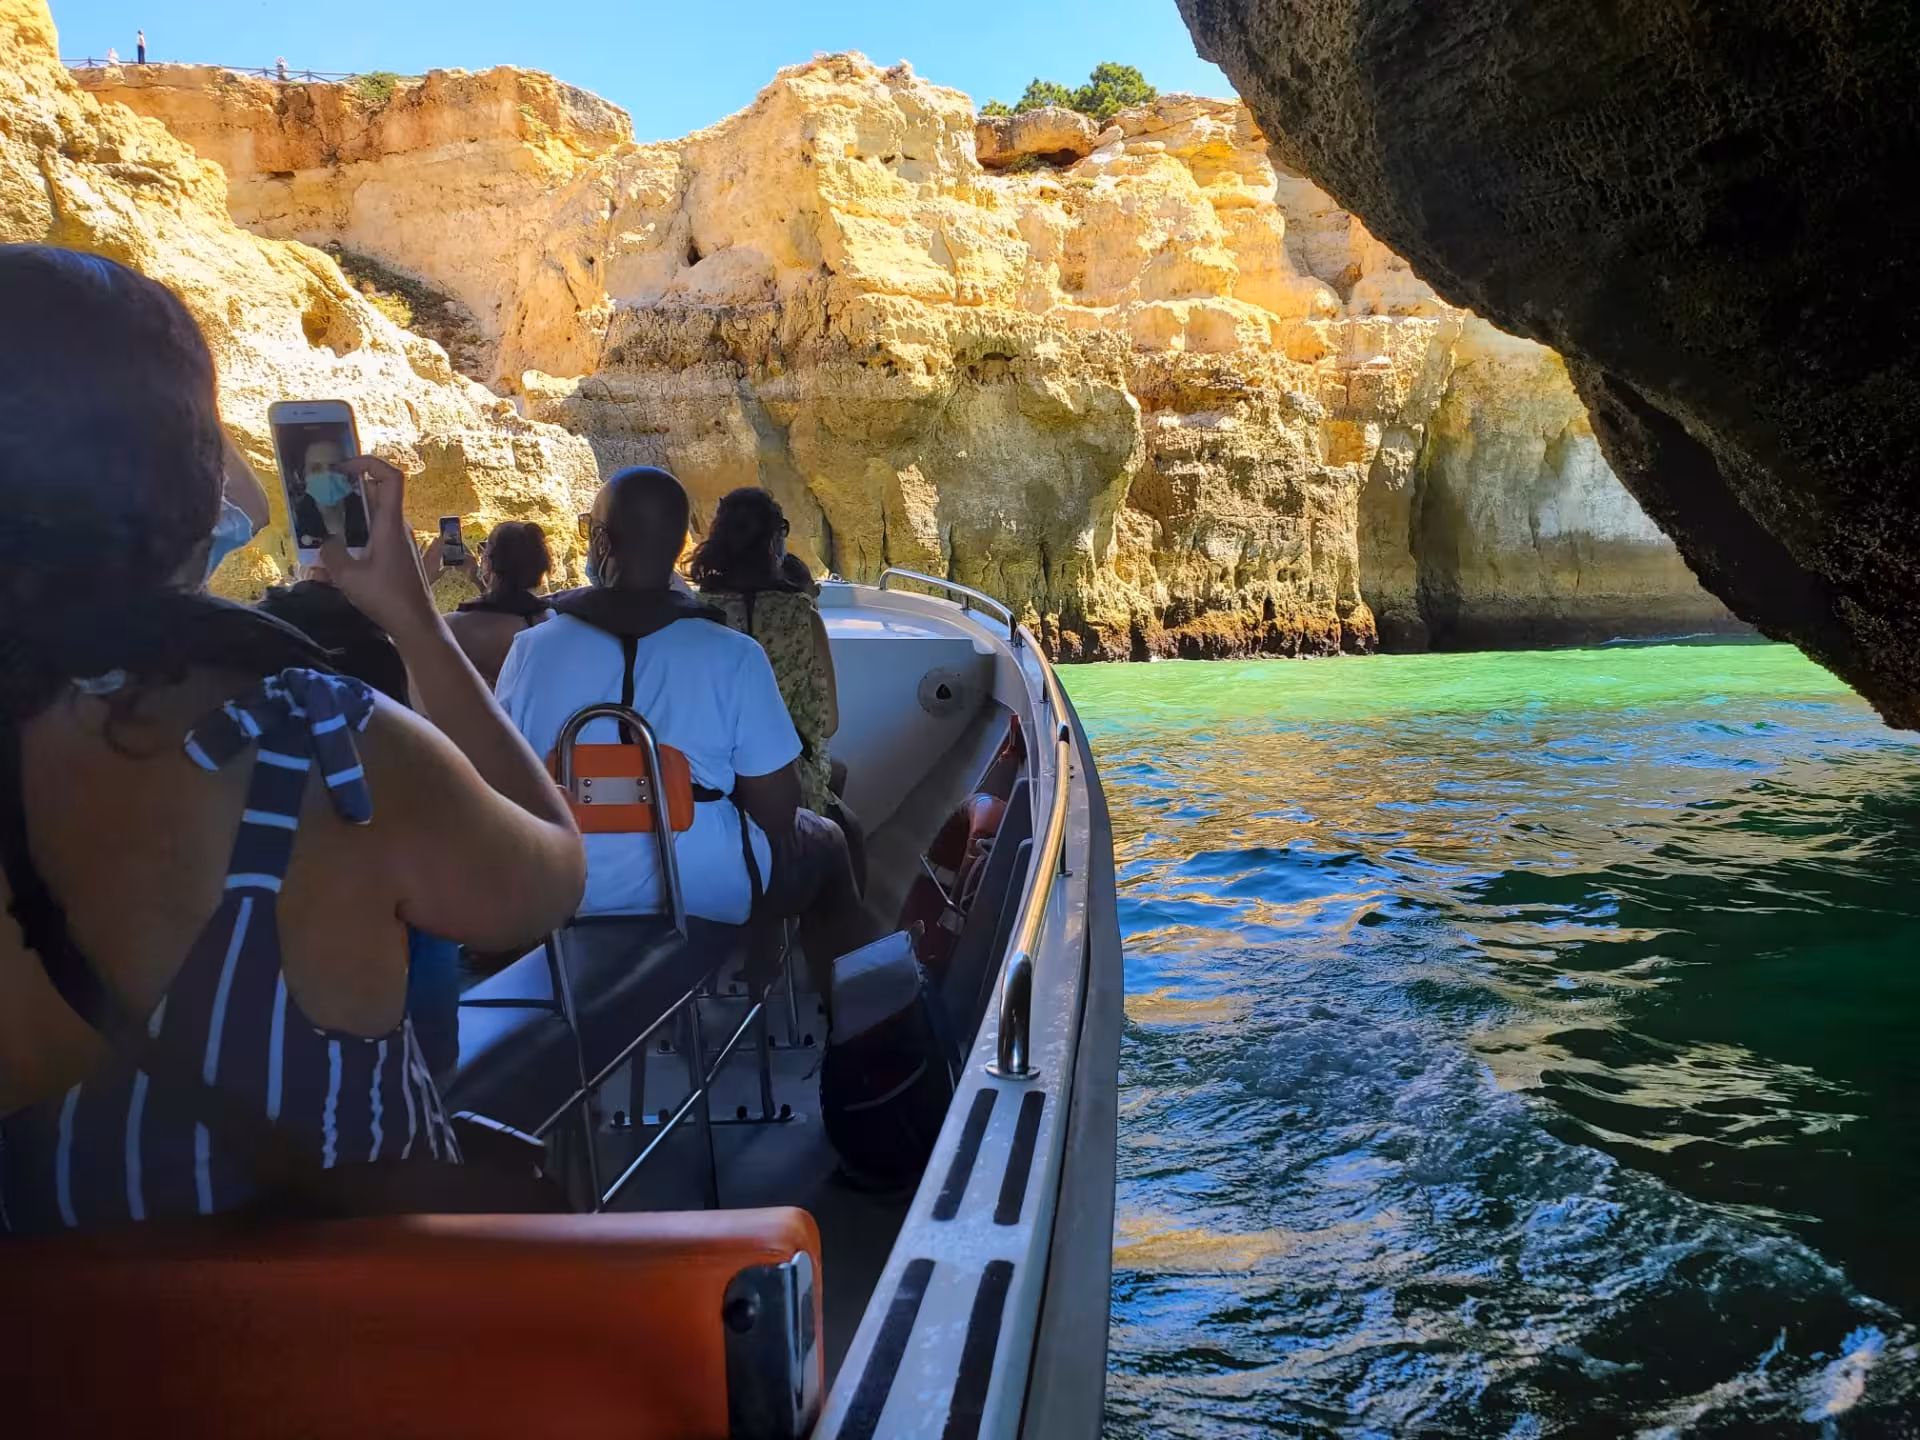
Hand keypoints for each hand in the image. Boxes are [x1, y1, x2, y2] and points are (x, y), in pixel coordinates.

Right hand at [318, 455, 438, 638]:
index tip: (342, 468)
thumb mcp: (348, 576)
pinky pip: (375, 534)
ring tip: (322, 524)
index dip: (368, 462)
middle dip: (348, 490)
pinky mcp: (397, 555)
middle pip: (376, 494)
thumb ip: (331, 553)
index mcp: (391, 524)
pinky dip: (356, 535)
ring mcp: (400, 541)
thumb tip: (325, 541)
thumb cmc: (386, 599)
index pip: (391, 477)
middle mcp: (398, 527)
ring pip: (373, 516)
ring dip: (349, 515)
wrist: (416, 625)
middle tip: (320, 495)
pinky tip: (336, 552)